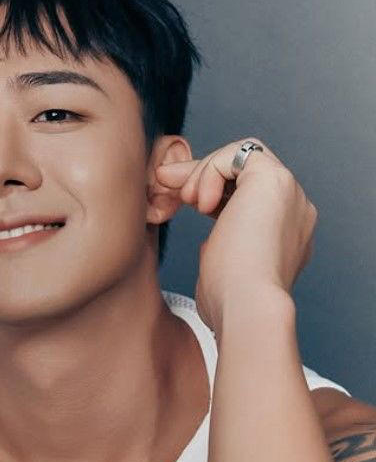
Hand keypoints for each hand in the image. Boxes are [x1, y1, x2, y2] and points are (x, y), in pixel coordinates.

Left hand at [155, 138, 317, 334]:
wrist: (245, 307)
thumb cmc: (228, 303)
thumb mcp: (223, 271)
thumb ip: (223, 250)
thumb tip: (212, 241)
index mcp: (286, 236)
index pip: (248, 197)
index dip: (210, 193)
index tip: (176, 198)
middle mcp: (295, 212)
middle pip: (245, 173)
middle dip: (201, 173)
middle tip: (165, 180)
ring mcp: (290, 195)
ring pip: (242, 158)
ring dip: (203, 172)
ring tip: (185, 199)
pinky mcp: (276, 180)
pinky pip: (238, 155)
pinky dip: (210, 170)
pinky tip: (199, 201)